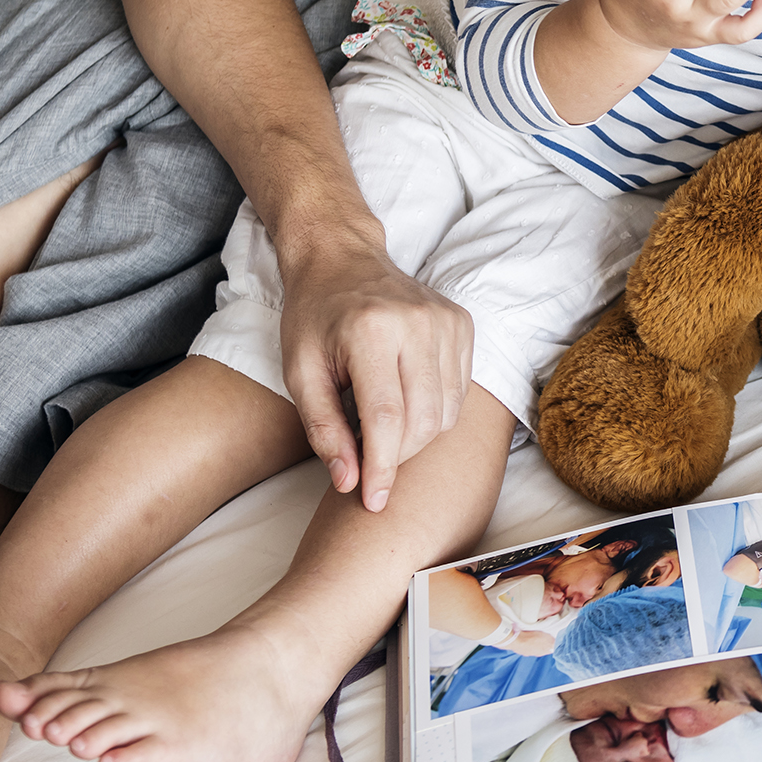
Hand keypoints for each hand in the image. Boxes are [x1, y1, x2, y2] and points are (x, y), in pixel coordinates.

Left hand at [278, 228, 474, 512]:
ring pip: (447, 411)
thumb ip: (323, 428)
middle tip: (370, 464)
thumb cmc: (314, 318)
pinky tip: (407, 403)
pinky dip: (435, 412)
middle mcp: (417, 322)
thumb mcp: (299, 372)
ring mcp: (447, 320)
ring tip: (384, 431)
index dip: (381, 467)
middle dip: (398, 457)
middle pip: (423, 419)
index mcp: (370, 329)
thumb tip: (349, 482)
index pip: (386, 418)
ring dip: (418, 438)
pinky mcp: (463, 323)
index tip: (372, 502)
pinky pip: (459, 391)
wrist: (342, 259)